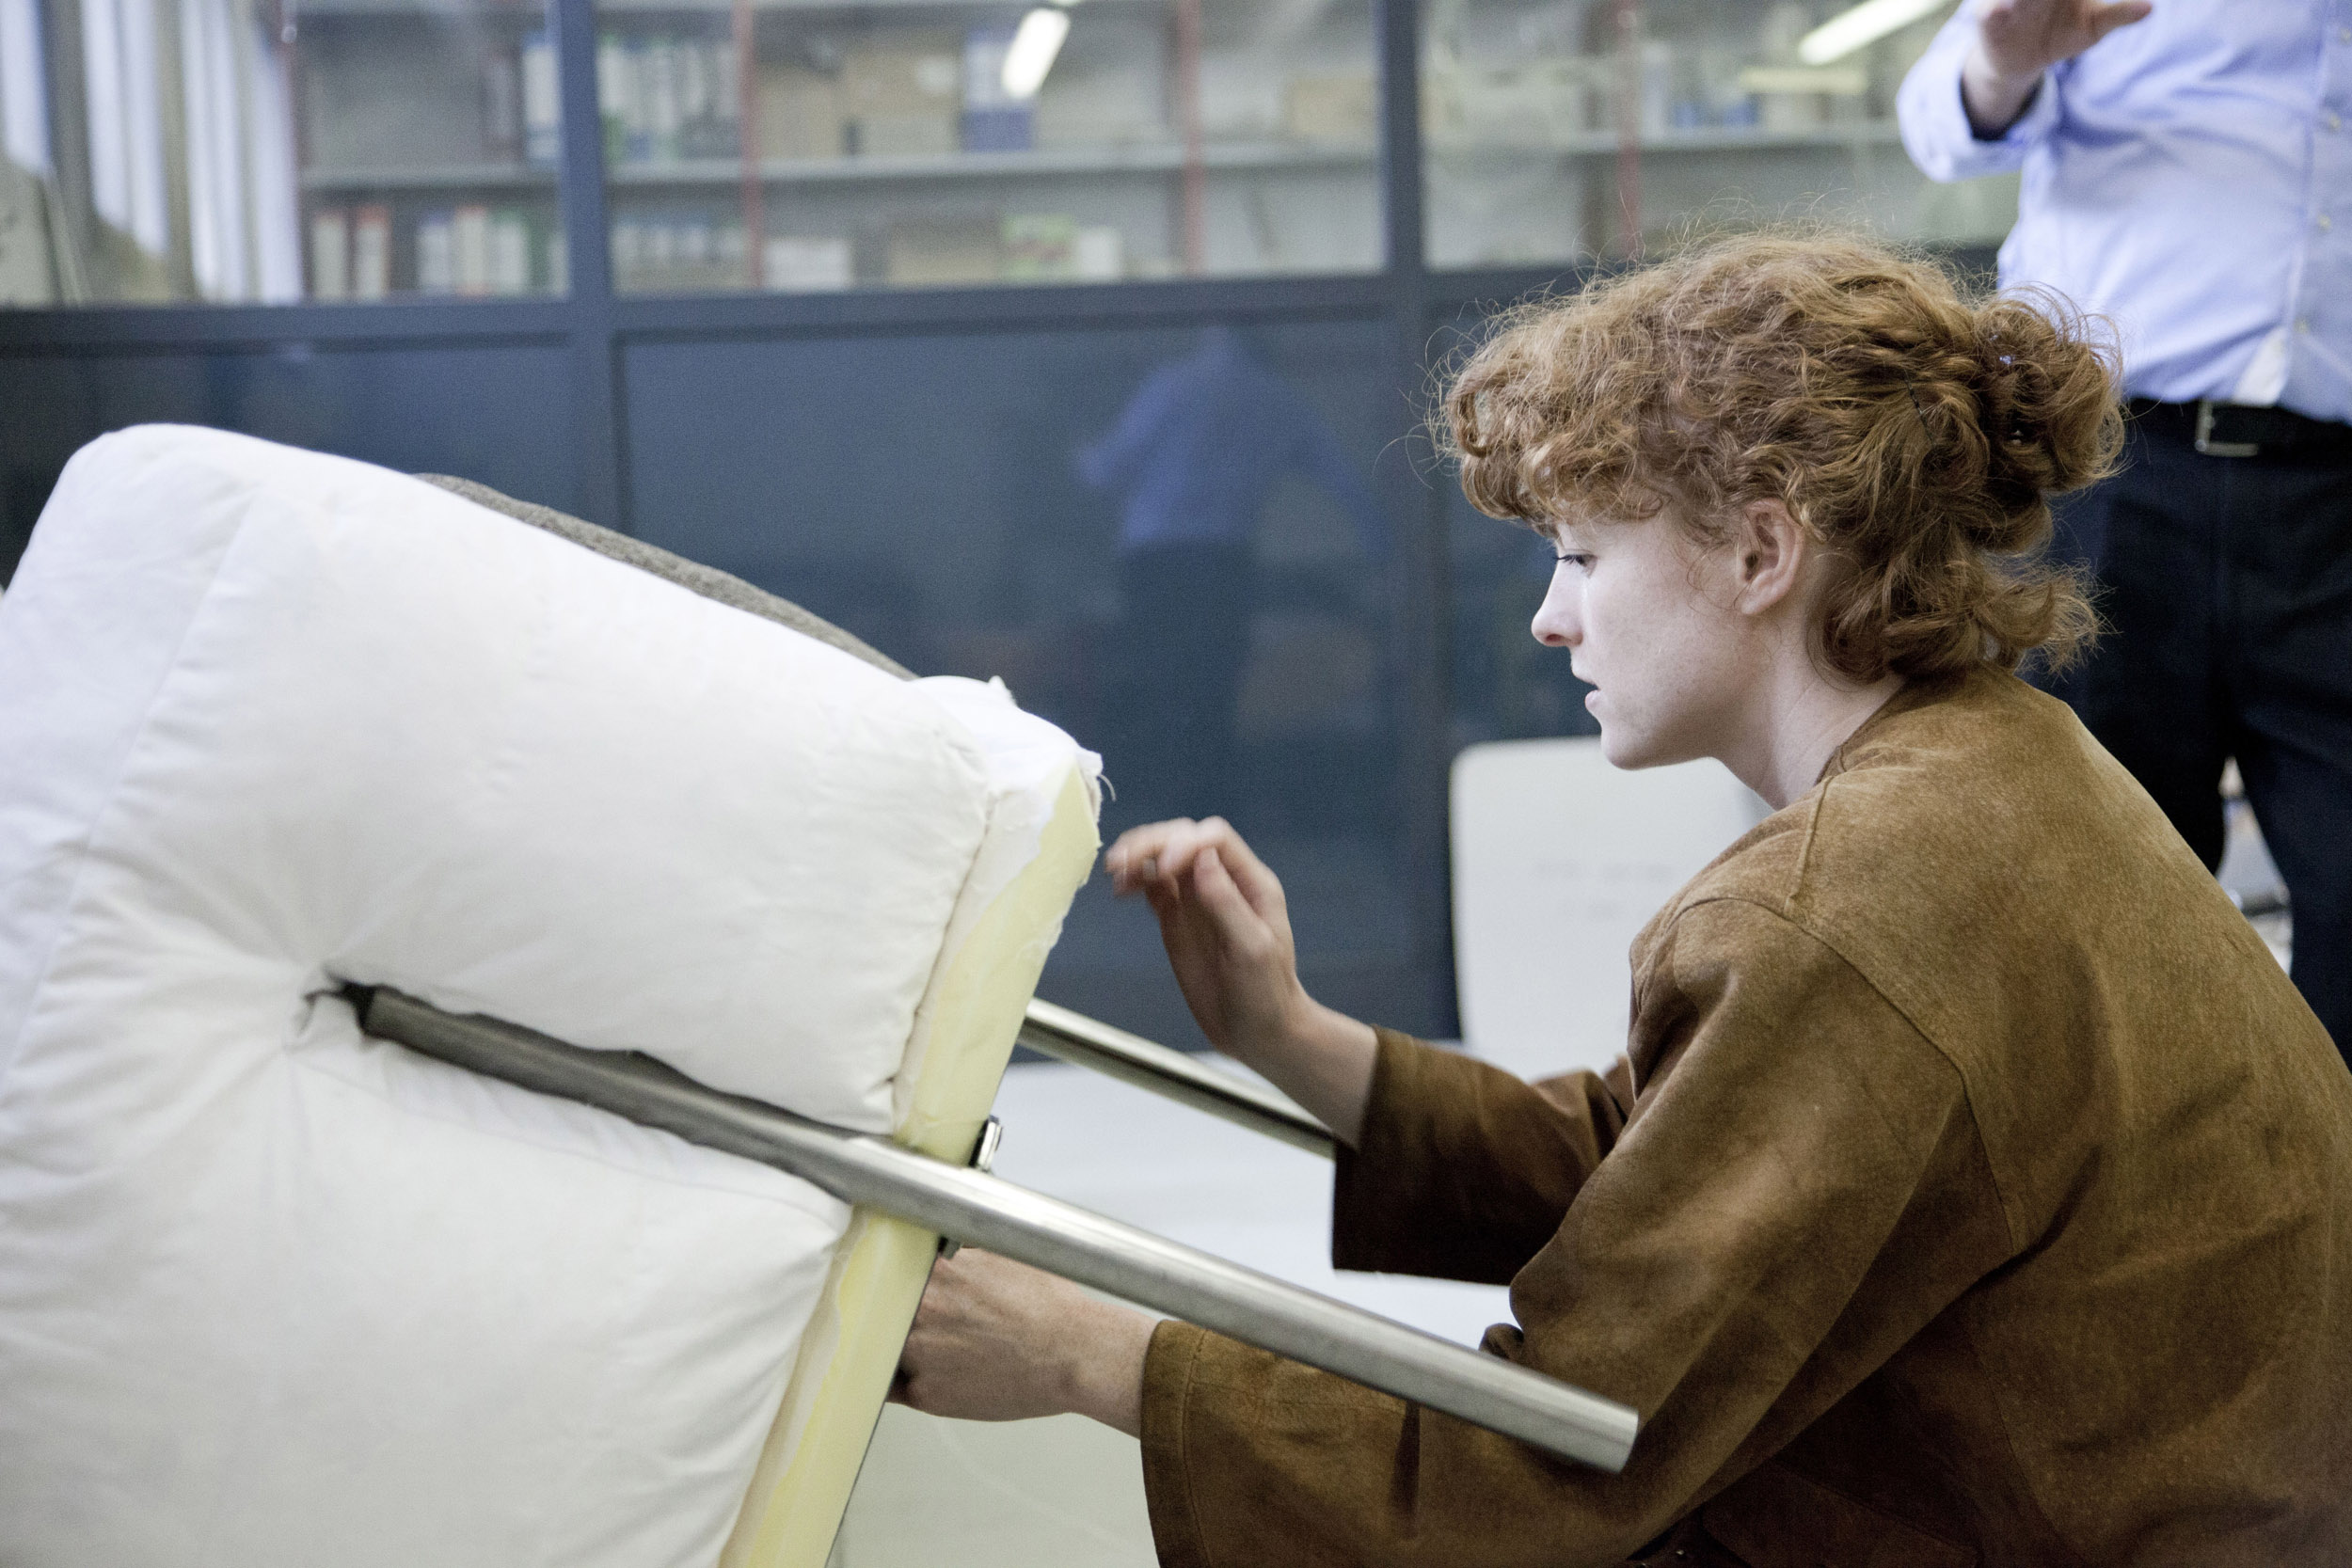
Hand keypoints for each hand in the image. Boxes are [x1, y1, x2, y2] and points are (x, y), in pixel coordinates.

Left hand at [892, 1249, 1152, 1434]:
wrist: (1076, 1353)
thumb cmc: (1050, 1307)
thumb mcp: (1000, 1256)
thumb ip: (956, 1253)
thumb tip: (933, 1244)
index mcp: (934, 1271)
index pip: (881, 1271)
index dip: (880, 1278)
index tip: (880, 1281)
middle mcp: (920, 1310)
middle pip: (876, 1310)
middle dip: (889, 1312)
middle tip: (911, 1317)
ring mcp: (918, 1354)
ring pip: (880, 1348)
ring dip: (893, 1346)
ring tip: (926, 1345)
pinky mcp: (926, 1394)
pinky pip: (894, 1385)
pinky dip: (905, 1380)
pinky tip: (927, 1372)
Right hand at [1103, 817, 1376, 1142]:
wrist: (1258, 1032)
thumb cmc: (1266, 994)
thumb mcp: (1252, 949)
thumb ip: (1227, 903)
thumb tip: (1202, 859)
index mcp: (1252, 883)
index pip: (1214, 840)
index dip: (1184, 844)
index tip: (1162, 869)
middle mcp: (1224, 883)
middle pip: (1183, 840)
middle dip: (1152, 843)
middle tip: (1121, 861)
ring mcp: (1198, 901)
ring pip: (1163, 860)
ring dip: (1138, 857)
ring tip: (1114, 870)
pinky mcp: (1177, 921)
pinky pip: (1153, 889)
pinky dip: (1134, 881)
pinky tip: (1120, 888)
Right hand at [1962, 0, 2149, 133]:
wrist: (2021, 61)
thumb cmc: (2060, 34)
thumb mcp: (2093, 27)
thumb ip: (2118, 14)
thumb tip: (2149, 8)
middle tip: (2062, 0)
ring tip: (2027, 3)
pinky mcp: (1987, 15)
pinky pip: (1992, 10)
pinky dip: (1999, 8)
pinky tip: (2006, 9)